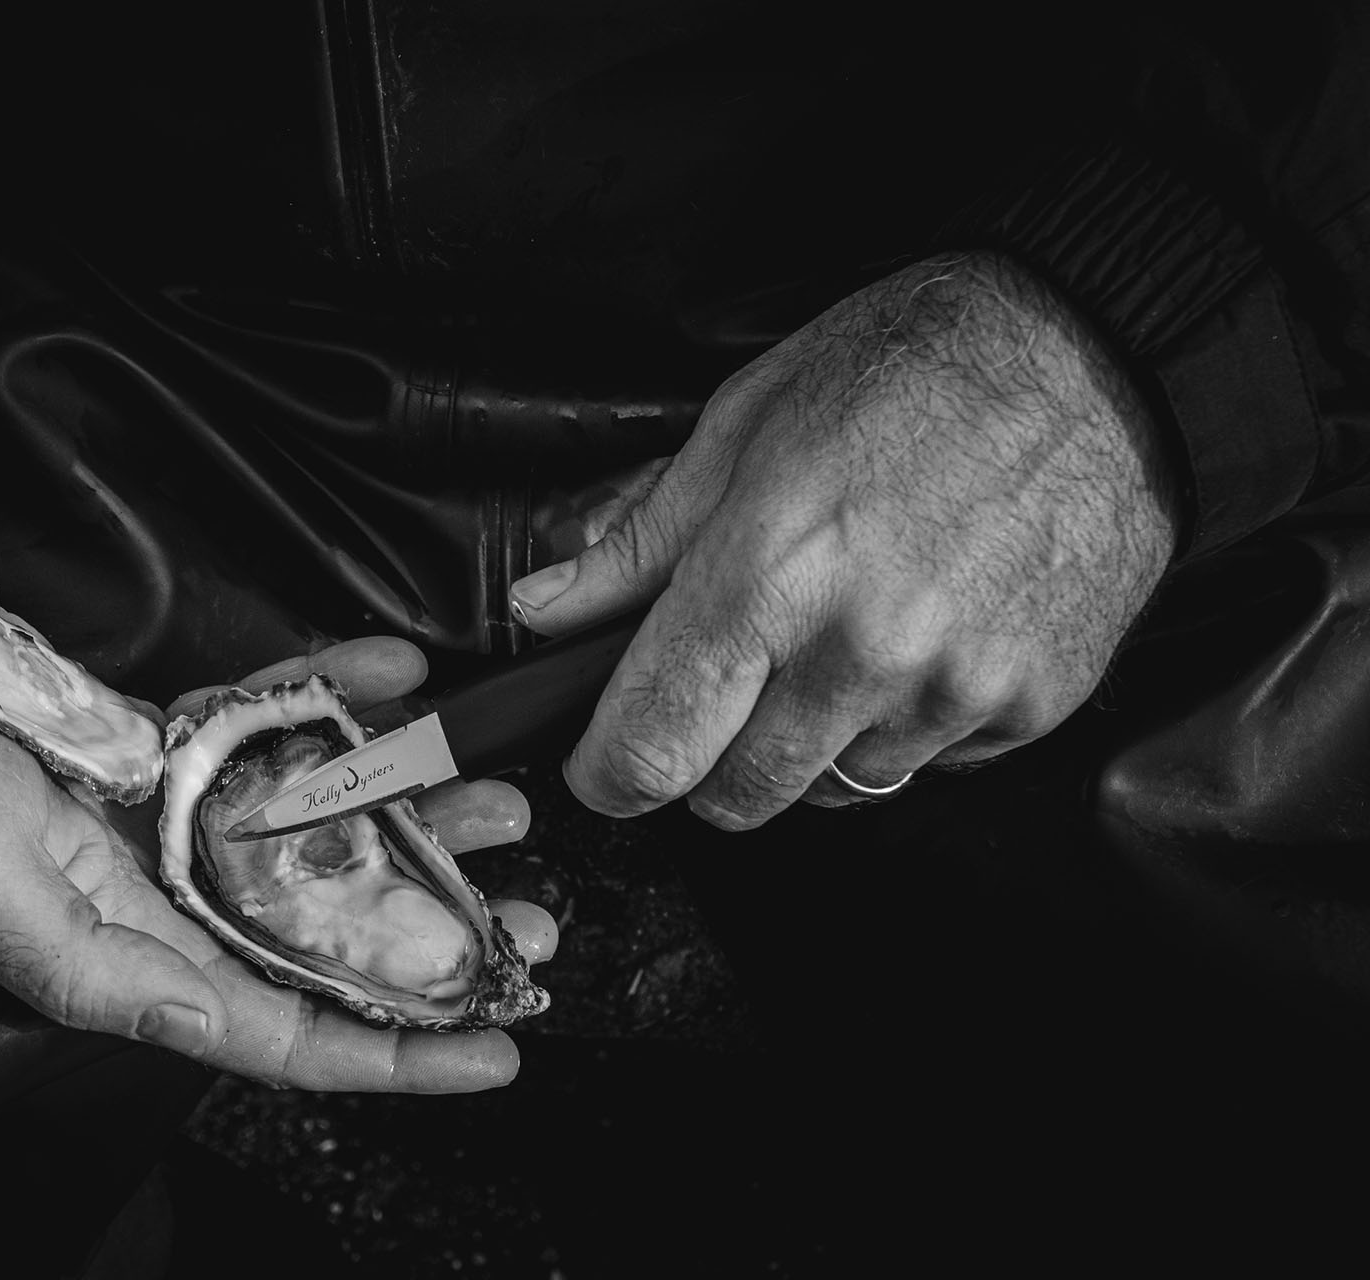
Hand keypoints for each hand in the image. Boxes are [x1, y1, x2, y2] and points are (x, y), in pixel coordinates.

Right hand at [0, 615, 554, 1090]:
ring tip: (498, 800)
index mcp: (132, 961)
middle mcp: (166, 898)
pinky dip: (334, 694)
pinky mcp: (169, 738)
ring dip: (414, 812)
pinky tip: (396, 670)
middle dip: (437, 934)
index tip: (500, 1050)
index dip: (395, 1052)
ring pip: (320, 828)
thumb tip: (211, 1030)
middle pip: (329, 933)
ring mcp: (173, 816)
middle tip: (540, 920)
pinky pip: (271, 720)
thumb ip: (102, 974)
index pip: (285, 1032)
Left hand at [508, 252, 1179, 828]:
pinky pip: (928, 765)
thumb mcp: (744, 424)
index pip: (651, 746)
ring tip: (841, 634)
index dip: (607, 771)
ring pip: (833, 789)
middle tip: (722, 688)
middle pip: (735, 799)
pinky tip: (918, 635)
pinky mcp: (1028, 707)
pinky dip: (904, 724)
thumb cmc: (915, 367)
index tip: (602, 762)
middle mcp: (860, 648)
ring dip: (812, 741)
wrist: (1096, 354)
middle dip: (706, 760)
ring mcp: (952, 688)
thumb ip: (639, 542)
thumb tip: (550, 610)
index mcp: (769, 571)